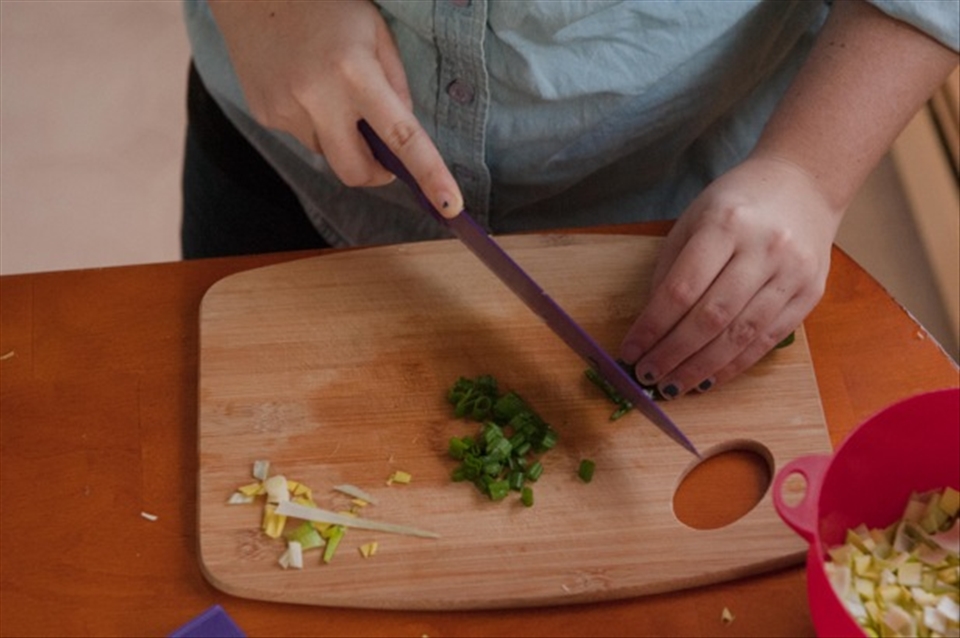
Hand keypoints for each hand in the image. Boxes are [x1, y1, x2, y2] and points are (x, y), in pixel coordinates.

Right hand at [209, 0, 461, 214]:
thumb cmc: (325, 6)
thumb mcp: (375, 32)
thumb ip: (397, 84)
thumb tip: (403, 135)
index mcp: (354, 72)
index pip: (401, 137)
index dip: (429, 175)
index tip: (450, 206)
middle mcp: (317, 97)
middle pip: (354, 171)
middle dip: (375, 174)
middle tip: (384, 160)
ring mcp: (285, 109)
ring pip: (328, 152)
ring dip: (339, 136)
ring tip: (327, 88)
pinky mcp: (264, 114)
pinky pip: (302, 136)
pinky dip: (313, 122)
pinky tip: (302, 85)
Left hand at [619, 154, 841, 396]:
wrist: (805, 183)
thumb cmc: (738, 202)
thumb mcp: (693, 220)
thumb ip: (671, 269)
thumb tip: (651, 326)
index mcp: (725, 224)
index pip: (681, 289)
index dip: (652, 328)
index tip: (630, 352)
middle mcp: (763, 249)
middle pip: (711, 317)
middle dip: (673, 354)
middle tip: (648, 376)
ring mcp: (792, 273)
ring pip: (741, 335)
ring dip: (702, 368)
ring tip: (674, 386)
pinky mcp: (811, 293)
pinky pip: (767, 340)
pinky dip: (735, 364)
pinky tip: (709, 378)